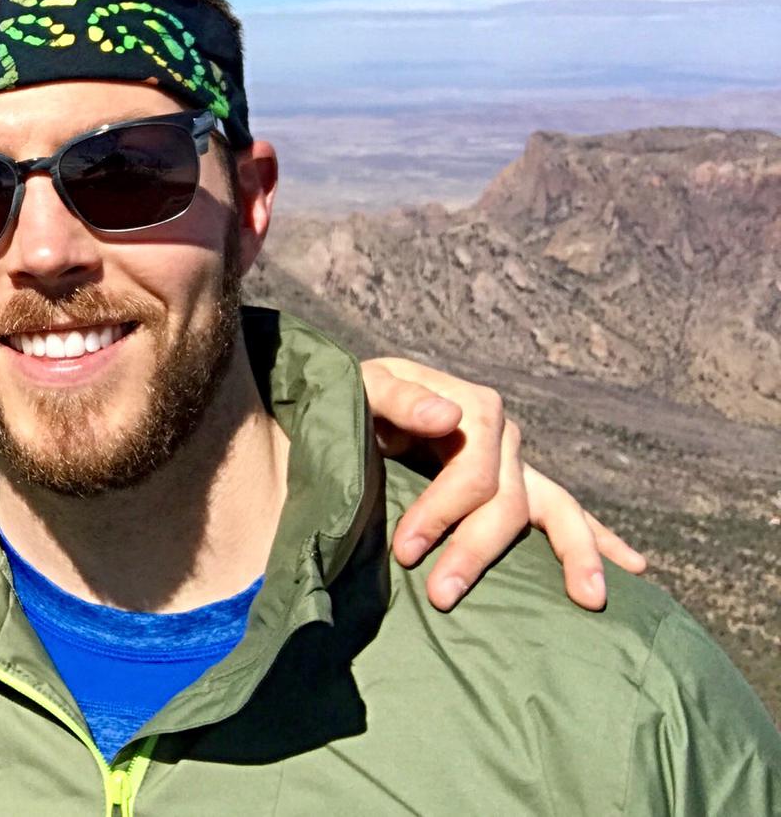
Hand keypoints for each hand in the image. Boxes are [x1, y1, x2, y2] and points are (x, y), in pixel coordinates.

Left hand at [360, 357, 647, 612]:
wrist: (355, 405)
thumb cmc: (354, 399)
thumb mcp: (364, 388)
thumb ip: (399, 398)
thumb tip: (448, 416)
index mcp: (471, 408)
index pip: (474, 470)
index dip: (442, 512)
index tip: (406, 551)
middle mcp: (503, 436)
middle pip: (509, 501)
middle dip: (477, 551)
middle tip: (441, 595)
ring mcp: (516, 463)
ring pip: (558, 509)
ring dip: (575, 554)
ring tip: (590, 598)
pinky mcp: (517, 486)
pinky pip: (565, 514)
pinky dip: (598, 540)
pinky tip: (632, 570)